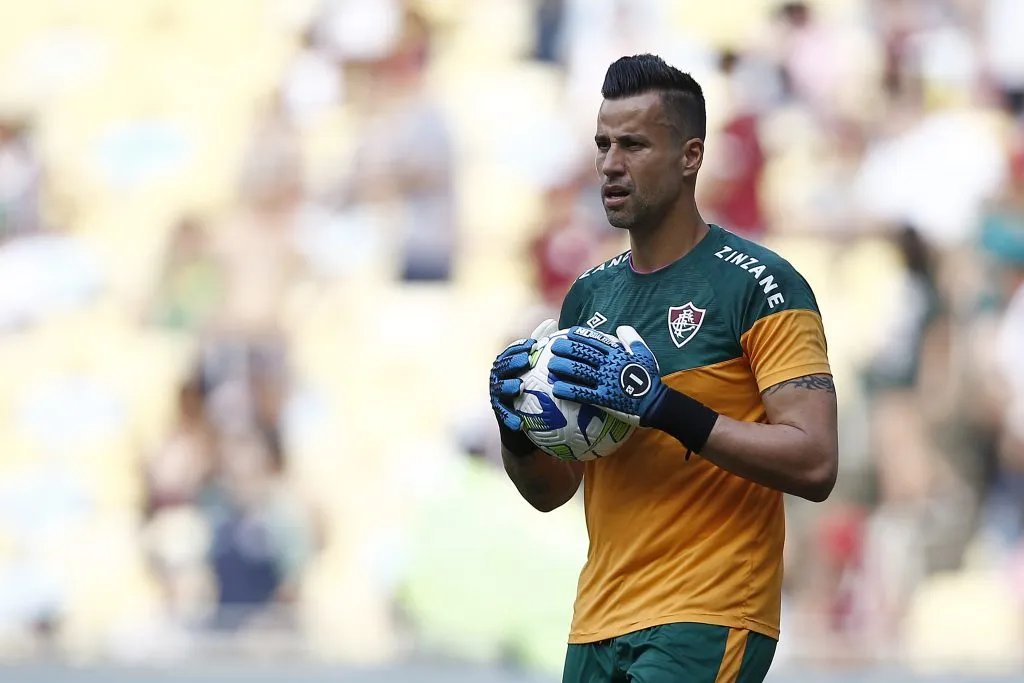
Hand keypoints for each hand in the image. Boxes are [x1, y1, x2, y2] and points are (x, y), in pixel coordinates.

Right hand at [489, 319, 557, 430]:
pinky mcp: (499, 413)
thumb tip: (552, 321)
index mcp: (509, 364)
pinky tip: (519, 422)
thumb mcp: (543, 368)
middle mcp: (499, 377)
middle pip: (503, 366)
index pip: (511, 351)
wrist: (532, 424)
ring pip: (499, 389)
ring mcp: (497, 395)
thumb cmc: (541, 390)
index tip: (534, 345)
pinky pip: (503, 415)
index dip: (520, 346)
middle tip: (528, 360)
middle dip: (513, 362)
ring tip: (520, 386)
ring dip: (508, 387)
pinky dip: (510, 418)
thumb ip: (544, 348)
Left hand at [547, 325, 667, 426]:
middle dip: (566, 348)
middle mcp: (610, 365)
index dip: (580, 335)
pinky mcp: (604, 399)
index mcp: (618, 354)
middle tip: (554, 347)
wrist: (655, 403)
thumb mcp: (645, 354)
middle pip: (583, 353)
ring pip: (580, 371)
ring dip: (563, 367)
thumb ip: (632, 339)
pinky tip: (556, 388)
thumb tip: (620, 327)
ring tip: (551, 365)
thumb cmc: (649, 379)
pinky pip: (582, 393)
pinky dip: (568, 390)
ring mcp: (606, 382)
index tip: (568, 333)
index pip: (596, 340)